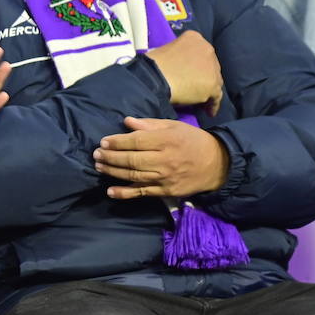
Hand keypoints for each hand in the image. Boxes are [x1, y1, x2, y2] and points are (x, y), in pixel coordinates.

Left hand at [95, 116, 229, 197]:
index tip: (103, 142)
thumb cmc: (193, 141)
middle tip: (96, 154)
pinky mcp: (166, 191)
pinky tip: (110, 191)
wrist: (217, 164)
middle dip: (110, 157)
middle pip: (131, 160)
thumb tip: (127, 122)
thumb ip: (150, 125)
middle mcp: (165, 160)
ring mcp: (165, 178)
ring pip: (133, 176)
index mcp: (167, 140)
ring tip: (99, 167)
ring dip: (113, 172)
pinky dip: (125, 193)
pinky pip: (142, 193)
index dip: (117, 142)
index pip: (136, 141)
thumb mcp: (174, 126)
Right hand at [144, 30, 222, 115]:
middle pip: (211, 66)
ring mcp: (212, 67)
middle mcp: (207, 48)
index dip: (197, 65)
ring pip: (215, 81)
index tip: (191, 73)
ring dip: (209, 91)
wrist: (155, 76)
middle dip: (205, 76)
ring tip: (203, 103)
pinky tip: (208, 111)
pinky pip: (216, 97)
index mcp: (194, 37)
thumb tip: (182, 67)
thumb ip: (180, 56)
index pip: (201, 53)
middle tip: (196, 88)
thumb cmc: (154, 64)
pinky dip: (212, 105)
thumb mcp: (168, 50)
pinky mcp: (213, 84)